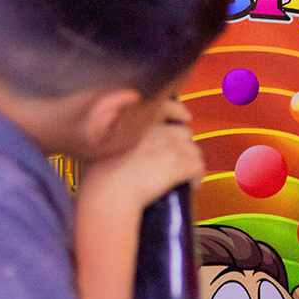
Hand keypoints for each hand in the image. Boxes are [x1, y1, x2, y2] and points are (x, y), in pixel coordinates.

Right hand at [82, 99, 204, 206]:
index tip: (185, 116)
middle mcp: (156, 130)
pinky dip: (198, 176)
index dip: (178, 110)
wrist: (108, 192)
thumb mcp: (104, 145)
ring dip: (191, 161)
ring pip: (193, 150)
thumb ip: (118, 136)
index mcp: (138, 122)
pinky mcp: (178, 163)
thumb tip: (126, 144)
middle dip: (183, 145)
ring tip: (186, 174)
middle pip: (182, 133)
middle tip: (179, 158)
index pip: (164, 107)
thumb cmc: (100, 176)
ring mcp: (169, 145)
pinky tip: (193, 184)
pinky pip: (198, 167)